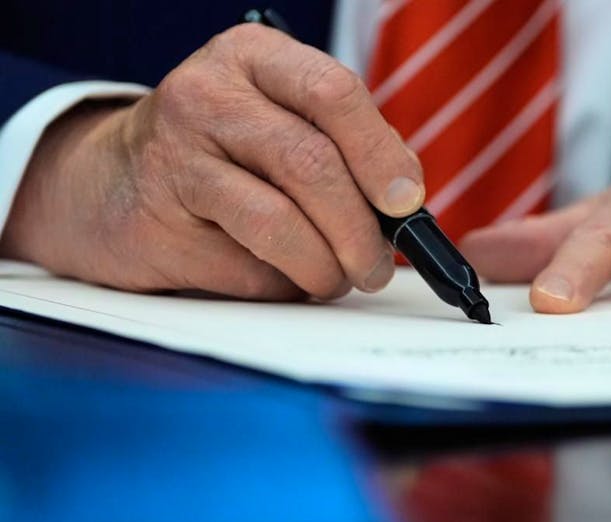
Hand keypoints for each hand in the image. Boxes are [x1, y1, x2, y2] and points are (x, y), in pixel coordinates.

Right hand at [0, 23, 422, 299]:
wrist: (113, 181)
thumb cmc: (223, 151)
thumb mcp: (280, 118)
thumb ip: (343, 144)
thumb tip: (403, 197)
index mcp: (252, 57)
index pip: (334, 91)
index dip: (380, 153)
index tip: (406, 201)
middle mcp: (207, 95)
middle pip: (311, 164)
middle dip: (360, 229)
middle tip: (377, 265)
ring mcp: (174, 156)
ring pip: (279, 223)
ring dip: (325, 267)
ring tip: (338, 278)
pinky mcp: (158, 221)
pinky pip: (246, 268)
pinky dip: (282, 284)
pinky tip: (285, 277)